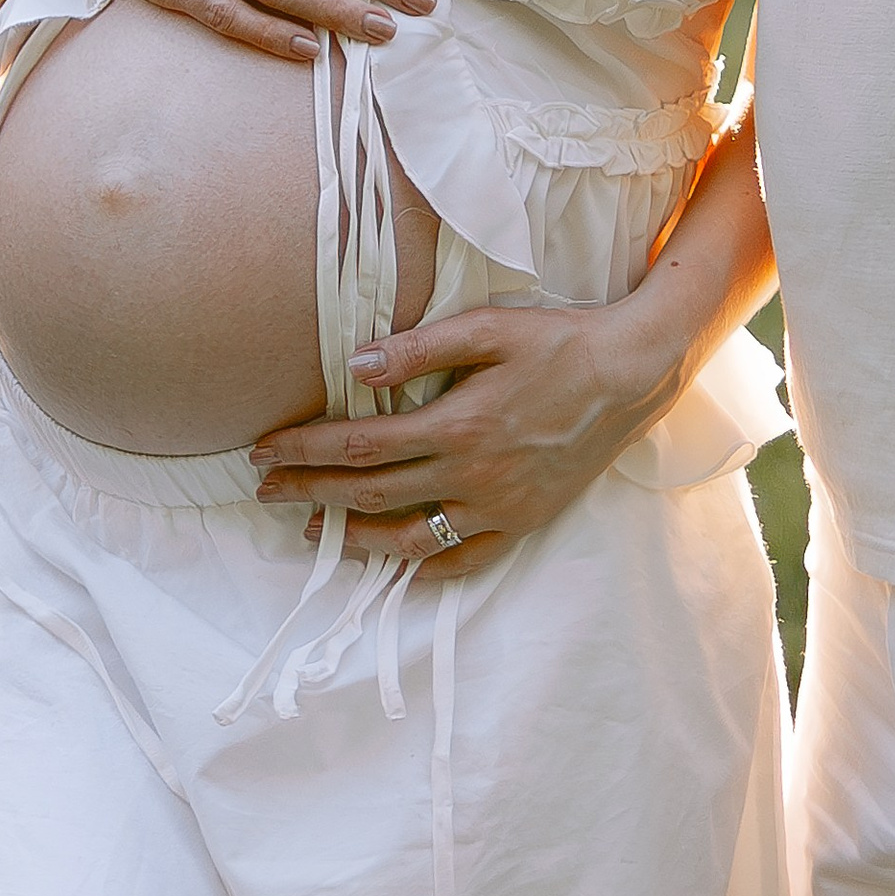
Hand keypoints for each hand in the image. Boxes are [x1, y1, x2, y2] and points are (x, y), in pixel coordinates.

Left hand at [247, 302, 677, 573]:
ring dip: (352, 538)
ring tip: (314, 530)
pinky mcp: (522, 524)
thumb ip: (418, 350)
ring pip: (408, 538)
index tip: (263, 451)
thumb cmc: (557, 340)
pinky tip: (394, 562)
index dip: (305, 450)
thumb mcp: (487, 328)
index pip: (360, 445)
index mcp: (458, 425)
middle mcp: (473, 476)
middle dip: (310, 493)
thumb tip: (354, 365)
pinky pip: (462, 561)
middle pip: (371, 494)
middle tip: (266, 492)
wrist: (630, 373)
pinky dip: (422, 568)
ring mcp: (498, 508)